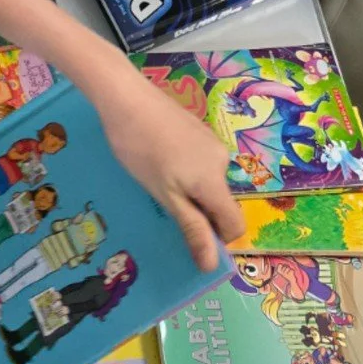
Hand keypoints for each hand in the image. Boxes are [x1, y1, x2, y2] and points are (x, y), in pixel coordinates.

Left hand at [92, 61, 242, 268]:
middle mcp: (222, 160)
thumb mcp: (165, 195)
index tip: (189, 233)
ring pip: (209, 182)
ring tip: (156, 176)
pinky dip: (186, 170)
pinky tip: (158, 158)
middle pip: (221, 202)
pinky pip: (201, 163)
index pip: (236, 224)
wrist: (126, 97)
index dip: (217, 238)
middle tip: (163, 201)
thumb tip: (213, 265)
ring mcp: (211, 142)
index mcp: (216, 181)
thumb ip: (192, 229)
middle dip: (199, 211)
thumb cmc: (141, 150)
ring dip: (189, 190)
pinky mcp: (199, 130)